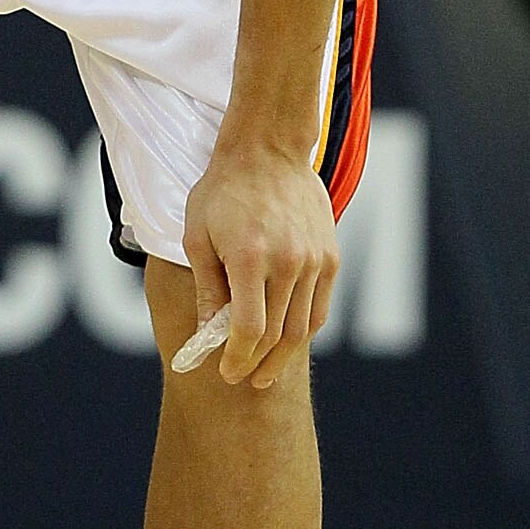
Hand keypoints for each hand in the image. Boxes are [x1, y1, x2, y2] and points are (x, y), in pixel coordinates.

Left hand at [180, 140, 338, 389]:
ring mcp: (315, 261)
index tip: (226, 372)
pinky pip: (320, 307)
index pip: (249, 330)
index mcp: (250, 258)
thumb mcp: (198, 236)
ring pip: (303, 327)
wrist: (268, 149)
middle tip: (243, 379)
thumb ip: (207, 288)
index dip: (237, 358)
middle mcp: (288, 263)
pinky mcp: (331, 257)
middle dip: (258, 364)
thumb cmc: (223, 190)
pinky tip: (288, 340)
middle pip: (277, 335)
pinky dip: (304, 329)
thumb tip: (209, 333)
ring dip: (284, 356)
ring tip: (265, 371)